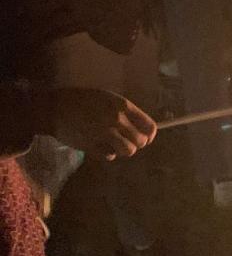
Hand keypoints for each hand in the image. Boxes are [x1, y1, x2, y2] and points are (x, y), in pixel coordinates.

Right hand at [33, 88, 156, 160]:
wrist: (56, 108)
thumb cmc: (84, 99)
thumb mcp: (109, 98)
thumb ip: (125, 112)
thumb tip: (140, 127)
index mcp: (124, 106)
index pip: (149, 126)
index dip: (150, 135)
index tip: (146, 138)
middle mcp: (117, 120)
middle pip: (141, 141)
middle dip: (137, 143)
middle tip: (128, 141)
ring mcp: (105, 134)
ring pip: (128, 151)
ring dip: (123, 150)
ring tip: (115, 145)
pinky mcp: (92, 146)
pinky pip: (109, 156)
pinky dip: (108, 154)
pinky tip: (102, 147)